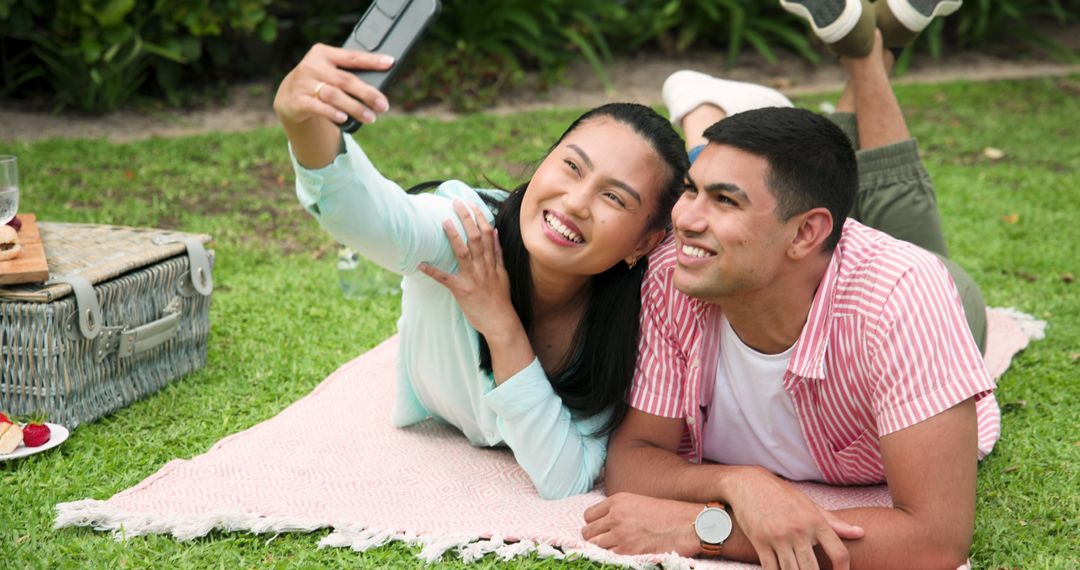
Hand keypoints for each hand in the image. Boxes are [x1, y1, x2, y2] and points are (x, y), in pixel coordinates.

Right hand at [273, 43, 393, 127]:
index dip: (371, 60)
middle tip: (383, 105)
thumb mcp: (330, 72)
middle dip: (367, 93)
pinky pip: (318, 107)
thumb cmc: (319, 82)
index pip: (352, 57)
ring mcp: (304, 83)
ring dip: (354, 107)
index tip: (389, 62)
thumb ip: (347, 75)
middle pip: (346, 80)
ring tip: (370, 117)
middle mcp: (313, 66)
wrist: (289, 96)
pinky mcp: (298, 100)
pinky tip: (344, 118)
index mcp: (324, 54)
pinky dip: (332, 113)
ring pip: (334, 95)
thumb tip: (378, 91)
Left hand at [419, 200, 519, 341]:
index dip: (479, 216)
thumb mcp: (503, 273)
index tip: (471, 203)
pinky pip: (446, 278)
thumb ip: (498, 253)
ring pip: (464, 252)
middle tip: (457, 202)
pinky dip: (433, 271)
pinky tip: (421, 263)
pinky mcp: (462, 290)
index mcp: (492, 262)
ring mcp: (473, 278)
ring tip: (444, 221)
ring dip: (454, 236)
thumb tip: (495, 232)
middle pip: (476, 237)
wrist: (501, 322)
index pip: (488, 233)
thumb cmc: (500, 299)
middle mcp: (483, 267)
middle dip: (466, 218)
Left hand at [581, 492, 701, 556]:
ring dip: (602, 549)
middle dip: (595, 538)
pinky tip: (623, 554)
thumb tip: (603, 523)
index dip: (594, 524)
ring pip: (594, 546)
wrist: (688, 524)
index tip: (601, 530)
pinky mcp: (628, 551)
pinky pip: (608, 557)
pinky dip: (612, 557)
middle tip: (607, 542)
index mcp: (617, 500)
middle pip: (588, 532)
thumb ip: (618, 510)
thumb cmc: (667, 514)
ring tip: (616, 549)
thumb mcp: (639, 502)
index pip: (588, 515)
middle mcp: (615, 515)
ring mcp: (620, 534)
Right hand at [729, 467, 862, 569]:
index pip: (839, 553)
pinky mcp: (760, 542)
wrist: (749, 484)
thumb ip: (835, 522)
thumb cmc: (783, 495)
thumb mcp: (810, 505)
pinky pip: (770, 569)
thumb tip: (861, 533)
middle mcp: (799, 530)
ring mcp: (778, 537)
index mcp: (815, 521)